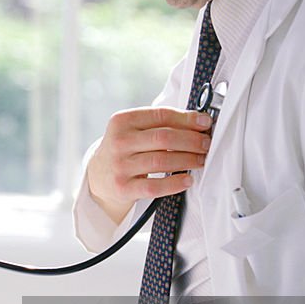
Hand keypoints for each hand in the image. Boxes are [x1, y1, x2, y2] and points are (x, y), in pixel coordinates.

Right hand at [86, 106, 212, 223]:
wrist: (99, 176)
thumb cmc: (124, 149)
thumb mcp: (133, 130)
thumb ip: (159, 123)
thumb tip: (197, 121)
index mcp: (122, 121)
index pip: (161, 115)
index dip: (187, 118)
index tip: (205, 122)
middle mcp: (119, 142)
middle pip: (164, 138)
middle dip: (191, 140)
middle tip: (206, 144)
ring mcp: (119, 165)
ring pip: (162, 161)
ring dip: (188, 160)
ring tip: (200, 160)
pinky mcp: (123, 188)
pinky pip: (155, 186)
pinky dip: (175, 183)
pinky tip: (187, 180)